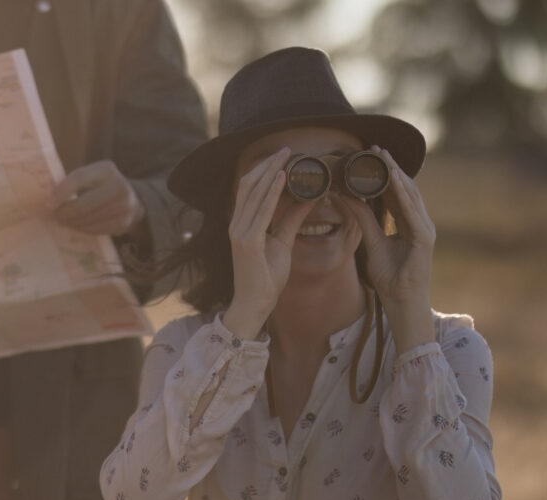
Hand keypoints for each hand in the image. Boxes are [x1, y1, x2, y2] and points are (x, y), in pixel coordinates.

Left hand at [50, 160, 142, 235]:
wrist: (133, 198)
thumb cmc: (102, 185)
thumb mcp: (92, 175)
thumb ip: (73, 182)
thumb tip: (48, 199)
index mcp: (106, 170)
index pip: (79, 178)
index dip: (61, 192)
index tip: (47, 204)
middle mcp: (119, 187)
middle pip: (82, 204)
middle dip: (63, 212)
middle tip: (53, 216)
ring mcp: (123, 207)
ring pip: (87, 219)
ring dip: (70, 222)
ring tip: (61, 220)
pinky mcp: (123, 224)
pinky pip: (95, 229)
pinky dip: (81, 228)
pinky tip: (75, 225)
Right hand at [218, 148, 316, 338]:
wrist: (255, 303)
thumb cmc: (266, 276)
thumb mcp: (283, 241)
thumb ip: (291, 219)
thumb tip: (309, 197)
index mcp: (242, 223)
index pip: (251, 189)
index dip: (264, 169)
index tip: (282, 155)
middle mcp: (237, 223)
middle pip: (250, 184)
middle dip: (268, 164)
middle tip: (286, 148)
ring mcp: (240, 232)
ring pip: (254, 192)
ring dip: (271, 171)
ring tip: (285, 155)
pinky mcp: (247, 241)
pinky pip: (261, 210)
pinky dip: (272, 191)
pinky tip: (282, 177)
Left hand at [335, 145, 436, 344]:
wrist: (402, 302)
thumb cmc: (389, 277)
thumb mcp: (371, 242)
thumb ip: (362, 219)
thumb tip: (343, 196)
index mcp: (408, 222)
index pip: (396, 192)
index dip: (384, 173)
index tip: (371, 155)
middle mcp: (419, 222)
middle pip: (405, 188)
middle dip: (391, 167)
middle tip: (375, 147)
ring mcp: (424, 228)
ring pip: (410, 195)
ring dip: (397, 174)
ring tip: (383, 156)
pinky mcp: (424, 238)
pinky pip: (412, 212)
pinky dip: (402, 195)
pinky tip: (393, 180)